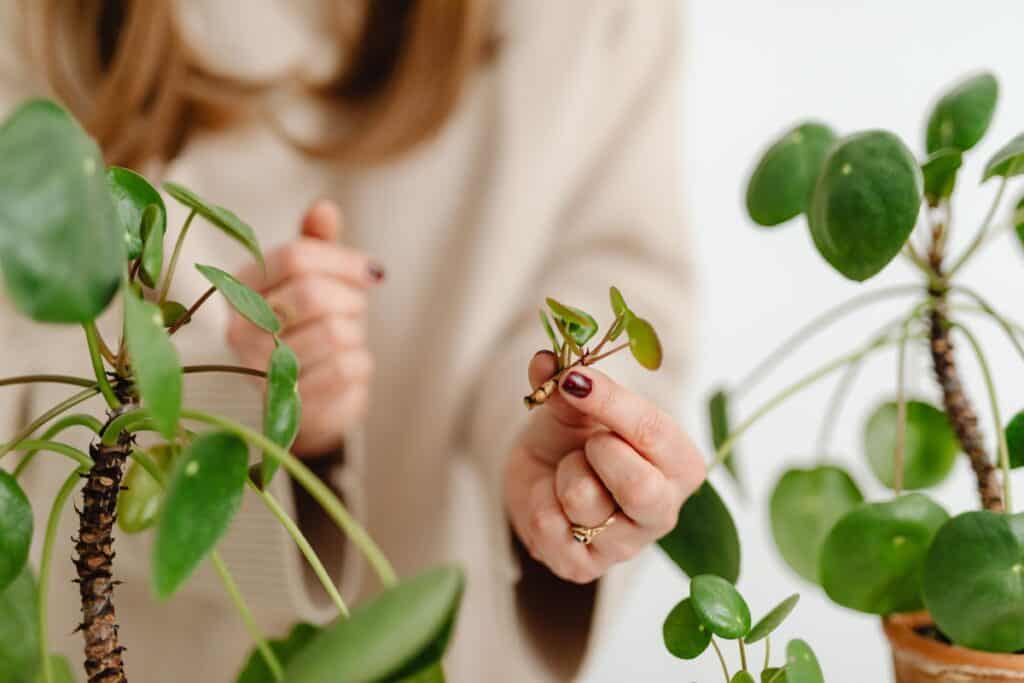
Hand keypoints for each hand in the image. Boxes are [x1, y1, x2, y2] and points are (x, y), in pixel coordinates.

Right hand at [228, 200, 383, 455]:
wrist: (309, 401)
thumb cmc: (312, 328)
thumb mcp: (315, 280)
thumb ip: (318, 245)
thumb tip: (324, 208)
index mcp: (241, 287)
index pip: (295, 256)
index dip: (343, 260)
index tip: (371, 272)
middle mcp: (240, 330)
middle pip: (312, 295)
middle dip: (350, 300)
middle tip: (354, 310)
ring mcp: (260, 372)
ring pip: (334, 334)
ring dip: (355, 334)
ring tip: (345, 339)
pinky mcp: (290, 406)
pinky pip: (345, 369)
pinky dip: (360, 363)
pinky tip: (347, 367)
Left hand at [504, 351, 705, 582]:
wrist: (542, 476)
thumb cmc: (575, 436)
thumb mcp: (575, 404)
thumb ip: (566, 385)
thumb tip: (545, 361)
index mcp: (680, 464)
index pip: (655, 433)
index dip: (611, 403)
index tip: (574, 380)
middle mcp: (663, 510)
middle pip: (639, 488)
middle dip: (599, 452)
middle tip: (587, 440)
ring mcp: (625, 545)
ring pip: (584, 501)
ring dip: (564, 473)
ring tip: (569, 470)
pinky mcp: (585, 568)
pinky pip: (550, 526)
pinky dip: (539, 500)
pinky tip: (552, 499)